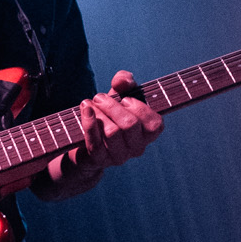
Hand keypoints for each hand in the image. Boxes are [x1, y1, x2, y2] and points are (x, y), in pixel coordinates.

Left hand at [36, 72, 163, 200]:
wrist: (85, 137)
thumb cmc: (108, 114)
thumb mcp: (118, 95)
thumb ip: (124, 82)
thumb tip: (124, 81)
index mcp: (147, 133)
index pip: (155, 124)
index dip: (140, 108)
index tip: (125, 99)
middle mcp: (137, 148)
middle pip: (130, 125)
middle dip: (112, 106)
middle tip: (99, 97)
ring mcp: (119, 156)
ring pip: (112, 133)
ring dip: (98, 113)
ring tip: (89, 104)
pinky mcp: (100, 160)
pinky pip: (95, 143)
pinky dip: (89, 123)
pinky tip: (85, 111)